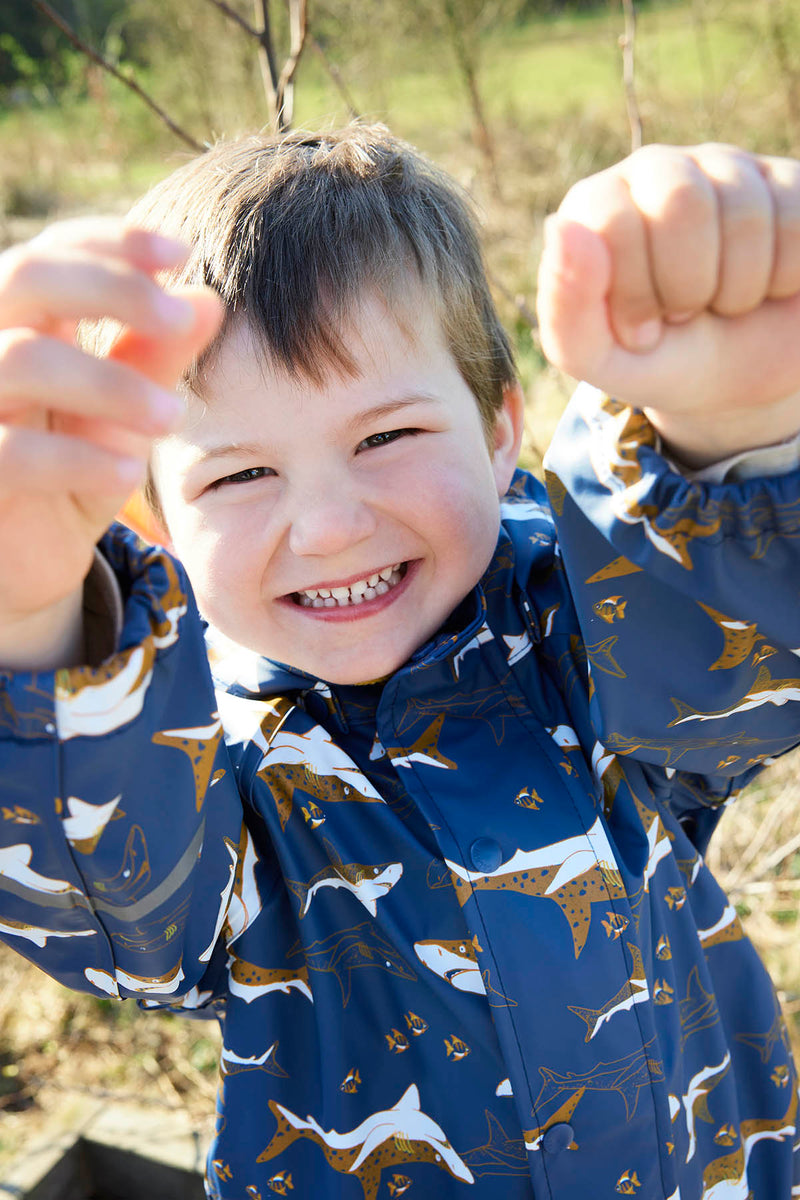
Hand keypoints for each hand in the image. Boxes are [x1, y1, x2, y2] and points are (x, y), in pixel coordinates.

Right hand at [0, 219, 221, 666]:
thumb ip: (159, 359)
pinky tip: (127, 475)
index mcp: (20, 322)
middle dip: (110, 288)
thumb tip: (209, 299)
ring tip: (170, 418)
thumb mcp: (125, 417)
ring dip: (109, 383)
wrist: (30, 564)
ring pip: (22, 359)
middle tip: (178, 319)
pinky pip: (13, 452)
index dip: (112, 243)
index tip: (180, 254)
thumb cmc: (75, 473)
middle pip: (25, 276)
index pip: (54, 252)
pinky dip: (76, 460)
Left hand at [537, 143, 799, 464]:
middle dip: (689, 287)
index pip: (612, 221)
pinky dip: (784, 276)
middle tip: (685, 314)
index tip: (641, 331)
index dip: (635, 293)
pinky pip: (797, 221)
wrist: (738, 381)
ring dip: (739, 289)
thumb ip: (565, 308)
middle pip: (682, 203)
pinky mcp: (785, 182)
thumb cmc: (658, 360)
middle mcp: (655, 170)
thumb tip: (561, 228)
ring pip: (745, 213)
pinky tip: (766, 283)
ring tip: (724, 303)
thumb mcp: (599, 359)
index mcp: (596, 206)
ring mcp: (724, 168)